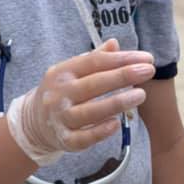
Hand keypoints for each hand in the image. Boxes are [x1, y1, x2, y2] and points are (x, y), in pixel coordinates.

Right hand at [6, 38, 154, 164]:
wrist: (34, 122)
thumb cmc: (63, 91)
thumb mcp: (73, 71)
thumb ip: (95, 58)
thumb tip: (115, 43)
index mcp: (63, 72)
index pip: (95, 62)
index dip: (121, 59)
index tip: (147, 58)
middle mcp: (60, 94)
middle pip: (93, 84)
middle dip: (123, 76)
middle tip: (149, 71)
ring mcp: (60, 118)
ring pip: (89, 112)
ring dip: (116, 103)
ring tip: (141, 95)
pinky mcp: (64, 140)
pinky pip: (82, 138)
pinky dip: (99, 132)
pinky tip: (116, 123)